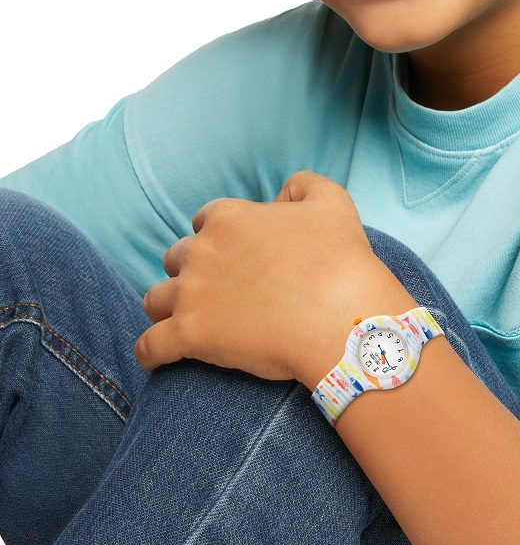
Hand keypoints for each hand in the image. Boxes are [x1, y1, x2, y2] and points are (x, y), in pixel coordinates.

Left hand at [134, 170, 414, 387]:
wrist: (345, 319)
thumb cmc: (343, 262)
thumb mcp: (332, 201)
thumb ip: (302, 185)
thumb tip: (281, 194)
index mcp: (229, 218)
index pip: (205, 222)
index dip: (220, 239)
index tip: (237, 258)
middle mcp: (201, 251)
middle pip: (176, 259)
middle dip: (192, 272)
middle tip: (218, 293)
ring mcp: (191, 294)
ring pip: (155, 300)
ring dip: (167, 309)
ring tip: (183, 323)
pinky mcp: (190, 336)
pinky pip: (149, 346)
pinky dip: (150, 353)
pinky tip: (156, 359)